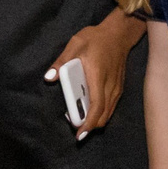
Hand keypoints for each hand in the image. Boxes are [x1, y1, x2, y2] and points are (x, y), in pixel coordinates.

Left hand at [46, 16, 130, 136]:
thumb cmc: (96, 39)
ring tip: (78, 119)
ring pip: (108, 113)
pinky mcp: (118, 88)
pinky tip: (89, 111)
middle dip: (89, 126)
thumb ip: (61, 61)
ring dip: (94, 121)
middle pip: (103, 116)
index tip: (79, 134)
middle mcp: (110, 86)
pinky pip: (110, 107)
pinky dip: (100, 114)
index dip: (88, 123)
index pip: (96, 107)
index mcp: (98, 78)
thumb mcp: (75, 44)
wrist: (119, 34)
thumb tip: (49, 77)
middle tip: (73, 126)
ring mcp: (116, 88)